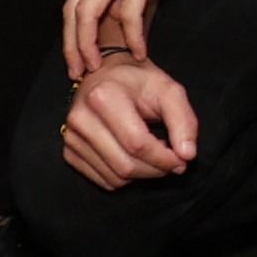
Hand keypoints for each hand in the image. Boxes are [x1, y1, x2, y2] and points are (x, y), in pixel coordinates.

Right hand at [59, 53, 200, 189]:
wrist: (106, 76)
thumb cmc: (139, 82)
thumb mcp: (168, 90)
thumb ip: (184, 121)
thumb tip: (187, 154)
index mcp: (103, 96)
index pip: (137, 144)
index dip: (165, 158)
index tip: (182, 159)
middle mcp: (81, 118)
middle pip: (125, 165)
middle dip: (156, 169)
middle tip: (172, 159)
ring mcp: (71, 136)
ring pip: (115, 177)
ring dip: (142, 174)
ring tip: (153, 153)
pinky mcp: (69, 151)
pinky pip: (104, 180)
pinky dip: (125, 177)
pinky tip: (133, 156)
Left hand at [62, 0, 229, 78]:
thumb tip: (127, 3)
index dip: (71, 29)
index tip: (78, 52)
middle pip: (73, 9)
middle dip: (72, 45)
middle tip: (78, 71)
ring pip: (89, 13)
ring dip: (89, 46)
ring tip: (98, 67)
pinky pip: (127, 12)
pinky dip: (131, 36)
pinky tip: (140, 50)